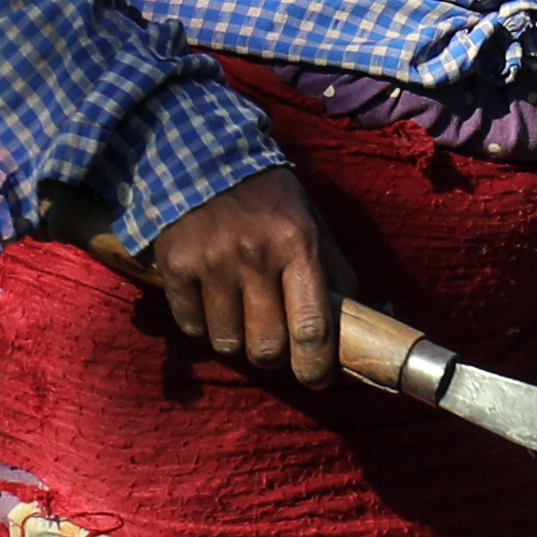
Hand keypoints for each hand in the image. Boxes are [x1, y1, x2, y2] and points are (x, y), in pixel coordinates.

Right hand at [129, 169, 345, 382]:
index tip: (316, 379)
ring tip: (239, 314)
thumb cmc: (269, 199)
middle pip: (267, 346)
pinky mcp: (176, 265)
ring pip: (227, 343)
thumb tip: (360, 322)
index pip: (312, 328)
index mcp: (298, 245)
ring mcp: (211, 262)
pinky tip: (210, 299)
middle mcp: (255, 255)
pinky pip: (191, 326)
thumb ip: (334, 272)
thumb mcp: (311, 223)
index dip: (316, 366)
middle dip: (273, 356)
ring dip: (236, 339)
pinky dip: (202, 324)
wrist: (204, 158)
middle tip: (273, 343)